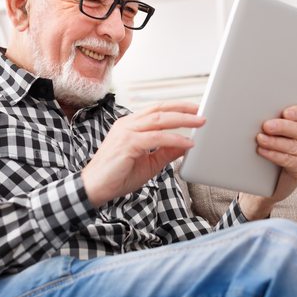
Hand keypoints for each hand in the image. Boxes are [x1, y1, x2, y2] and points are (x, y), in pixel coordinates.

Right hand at [82, 101, 204, 207]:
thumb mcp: (150, 163)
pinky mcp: (127, 144)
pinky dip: (174, 139)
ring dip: (182, 120)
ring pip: (159, 119)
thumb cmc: (117, 176)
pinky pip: (156, 138)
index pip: (157, 110)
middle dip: (183, 109)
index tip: (194, 110)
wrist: (95, 188)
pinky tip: (187, 143)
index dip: (177, 107)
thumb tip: (186, 144)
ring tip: (199, 123)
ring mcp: (126, 132)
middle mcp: (127, 124)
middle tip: (201, 112)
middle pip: (159, 109)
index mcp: (130, 125)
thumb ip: (166, 152)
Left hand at [239, 105, 296, 219]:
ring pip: (293, 146)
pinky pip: (290, 160)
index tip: (285, 112)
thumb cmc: (266, 154)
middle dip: (282, 126)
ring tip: (260, 139)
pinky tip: (263, 152)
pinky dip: (275, 155)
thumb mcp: (269, 135)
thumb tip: (253, 114)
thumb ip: (269, 125)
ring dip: (275, 142)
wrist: (265, 182)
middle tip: (266, 126)